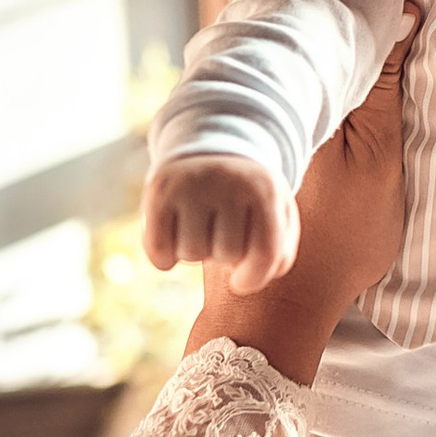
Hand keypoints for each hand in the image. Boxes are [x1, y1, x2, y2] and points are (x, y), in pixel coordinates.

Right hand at [144, 153, 296, 292]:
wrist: (208, 154)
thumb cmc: (247, 201)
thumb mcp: (276, 217)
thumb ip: (277, 256)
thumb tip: (241, 282)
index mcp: (265, 190)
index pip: (265, 253)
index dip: (254, 277)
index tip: (241, 278)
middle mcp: (228, 181)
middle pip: (227, 254)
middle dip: (224, 255)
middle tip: (220, 232)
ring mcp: (191, 184)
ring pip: (192, 253)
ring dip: (196, 253)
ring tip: (200, 228)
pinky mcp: (159, 192)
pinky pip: (158, 250)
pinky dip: (164, 259)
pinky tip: (174, 238)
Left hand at [188, 1, 416, 382]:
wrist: (275, 306)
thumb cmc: (335, 238)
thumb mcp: (378, 158)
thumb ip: (384, 84)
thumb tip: (400, 9)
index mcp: (284, 92)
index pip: (280, 8)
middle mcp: (246, 101)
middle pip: (253, 25)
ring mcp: (230, 126)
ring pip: (245, 56)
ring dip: (270, 27)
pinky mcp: (228, 152)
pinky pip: (244, 89)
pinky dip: (266, 66)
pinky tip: (288, 60)